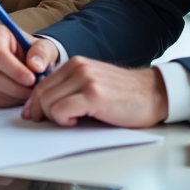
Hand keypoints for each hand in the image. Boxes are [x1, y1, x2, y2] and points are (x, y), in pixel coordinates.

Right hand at [0, 24, 58, 106]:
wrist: (33, 63)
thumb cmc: (37, 53)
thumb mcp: (46, 48)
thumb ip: (42, 53)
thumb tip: (35, 65)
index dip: (14, 70)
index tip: (31, 79)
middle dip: (16, 87)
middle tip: (34, 90)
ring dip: (15, 95)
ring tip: (31, 91)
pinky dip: (10, 101)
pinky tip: (22, 95)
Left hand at [22, 57, 168, 127]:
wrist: (154, 94)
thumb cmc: (124, 95)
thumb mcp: (92, 85)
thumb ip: (70, 89)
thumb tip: (42, 108)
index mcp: (75, 64)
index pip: (41, 84)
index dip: (35, 104)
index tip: (35, 116)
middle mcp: (78, 68)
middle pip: (41, 94)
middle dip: (41, 114)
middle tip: (51, 124)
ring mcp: (86, 80)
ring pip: (48, 102)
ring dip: (55, 118)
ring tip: (72, 121)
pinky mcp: (94, 95)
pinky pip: (62, 110)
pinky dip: (64, 121)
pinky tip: (78, 122)